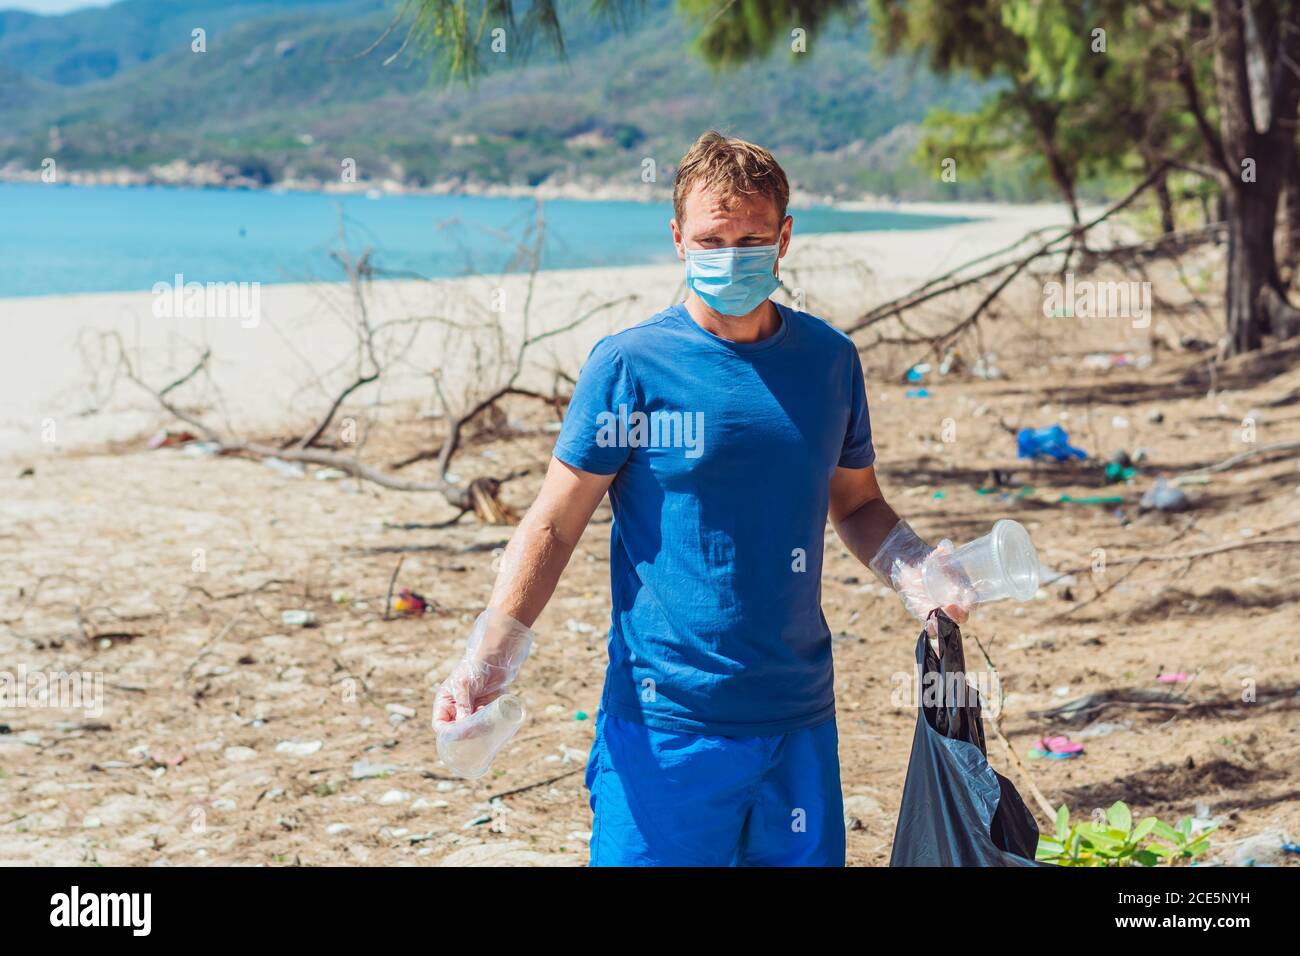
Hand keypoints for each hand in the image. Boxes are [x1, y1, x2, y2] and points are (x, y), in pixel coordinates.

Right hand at [432, 608, 533, 733]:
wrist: (498, 656)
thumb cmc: (475, 667)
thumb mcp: (464, 685)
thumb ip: (463, 705)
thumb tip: (464, 726)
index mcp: (445, 702)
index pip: (440, 724)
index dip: (447, 734)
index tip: (458, 737)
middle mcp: (457, 708)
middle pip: (457, 730)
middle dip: (465, 735)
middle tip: (476, 735)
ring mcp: (473, 709)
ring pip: (472, 729)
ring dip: (478, 730)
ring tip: (486, 724)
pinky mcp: (487, 708)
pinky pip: (486, 723)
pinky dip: (488, 726)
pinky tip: (494, 721)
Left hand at [891, 540, 976, 638]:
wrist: (910, 570)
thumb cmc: (929, 562)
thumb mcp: (936, 557)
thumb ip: (942, 553)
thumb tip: (944, 547)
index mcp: (962, 590)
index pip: (972, 599)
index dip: (972, 601)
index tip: (969, 601)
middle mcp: (955, 604)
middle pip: (962, 615)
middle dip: (958, 614)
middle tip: (949, 607)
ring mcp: (942, 612)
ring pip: (948, 624)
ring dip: (944, 625)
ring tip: (936, 621)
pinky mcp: (929, 617)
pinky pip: (934, 628)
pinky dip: (933, 629)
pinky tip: (929, 626)